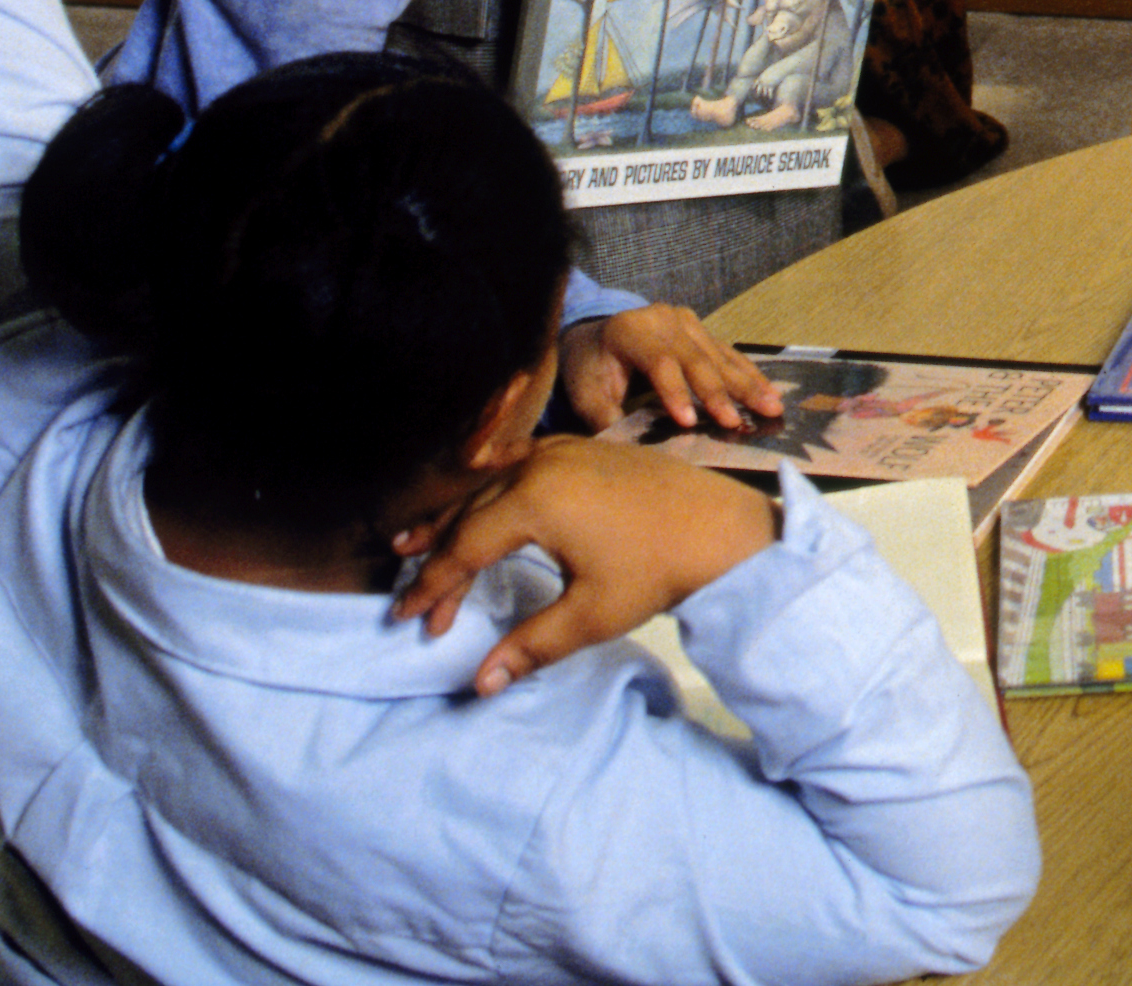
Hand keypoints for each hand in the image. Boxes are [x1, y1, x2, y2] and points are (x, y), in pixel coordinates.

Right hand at [388, 438, 778, 697]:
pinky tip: (479, 501)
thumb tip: (481, 684)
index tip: (407, 619)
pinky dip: (490, 489)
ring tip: (417, 543)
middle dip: (438, 558)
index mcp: (534, 500)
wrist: (723, 528)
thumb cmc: (658, 570)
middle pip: (470, 513)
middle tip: (409, 596)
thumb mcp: (591, 616)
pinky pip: (519, 464)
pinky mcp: (584, 447)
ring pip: (490, 484)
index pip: (464, 548)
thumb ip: (530, 647)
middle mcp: (541, 463)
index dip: (433, 587)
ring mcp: (564, 449)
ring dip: (456, 518)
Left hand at [556, 304, 784, 432]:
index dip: (676, 392)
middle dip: (721, 393)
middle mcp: (662, 320)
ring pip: (720, 355)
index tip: (689, 424)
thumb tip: (632, 448)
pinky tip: (771, 391)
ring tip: (772, 407)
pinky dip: (749, 375)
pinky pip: (728, 353)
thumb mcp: (586, 395)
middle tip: (739, 421)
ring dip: (747, 384)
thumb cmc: (590, 368)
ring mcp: (685, 321)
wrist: (595, 336)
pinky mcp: (700, 329)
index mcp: (630, 331)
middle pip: (696, 358)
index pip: (659, 362)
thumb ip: (606, 418)